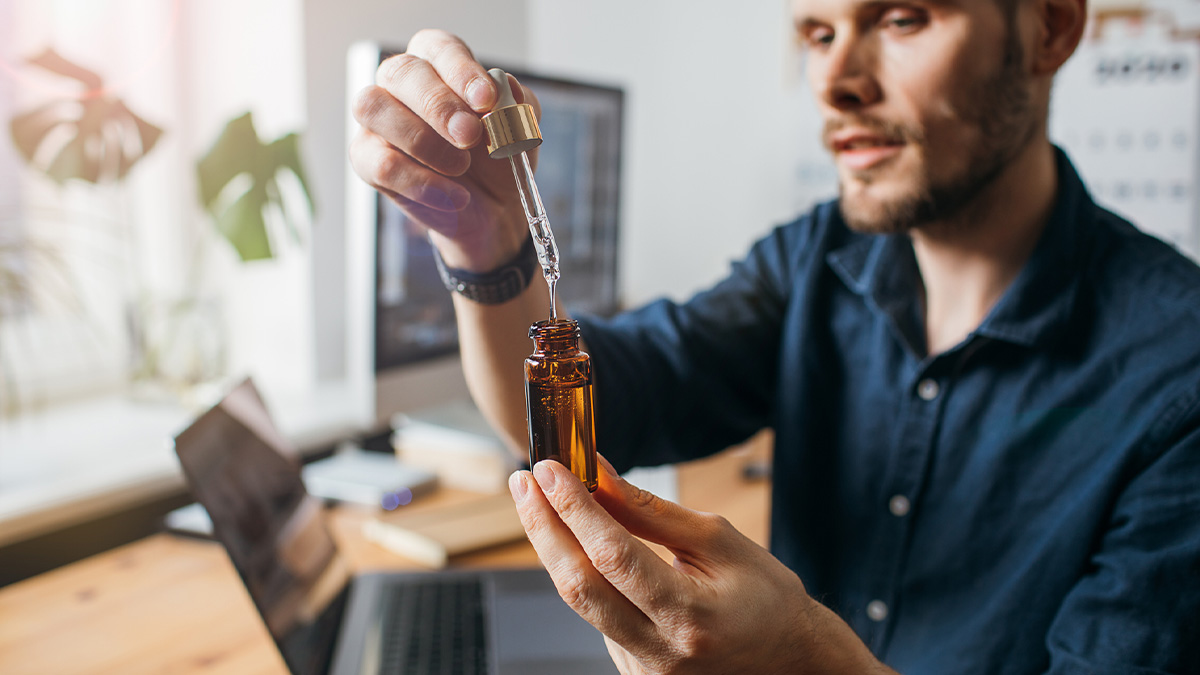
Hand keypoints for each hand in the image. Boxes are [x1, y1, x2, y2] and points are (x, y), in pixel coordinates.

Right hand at [348, 29, 539, 270]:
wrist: (492, 207)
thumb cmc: (496, 157)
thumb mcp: (516, 129)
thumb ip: (512, 104)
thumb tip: (504, 87)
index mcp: (438, 64)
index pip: (439, 48)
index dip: (460, 70)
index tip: (486, 99)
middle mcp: (399, 84)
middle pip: (400, 71)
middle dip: (438, 105)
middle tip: (470, 136)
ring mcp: (378, 120)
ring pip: (374, 108)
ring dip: (421, 140)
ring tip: (461, 167)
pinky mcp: (367, 159)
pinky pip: (381, 163)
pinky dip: (420, 182)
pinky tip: (453, 195)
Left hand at [508, 457, 894, 674]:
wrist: (786, 658)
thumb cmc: (764, 596)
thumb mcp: (719, 541)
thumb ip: (652, 513)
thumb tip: (599, 476)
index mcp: (690, 615)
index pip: (614, 555)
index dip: (574, 508)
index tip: (548, 468)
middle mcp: (660, 652)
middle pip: (579, 585)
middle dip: (543, 526)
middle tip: (523, 480)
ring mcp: (643, 670)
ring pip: (580, 602)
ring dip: (555, 548)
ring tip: (541, 501)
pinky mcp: (632, 673)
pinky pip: (595, 616)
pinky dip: (582, 574)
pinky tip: (577, 545)